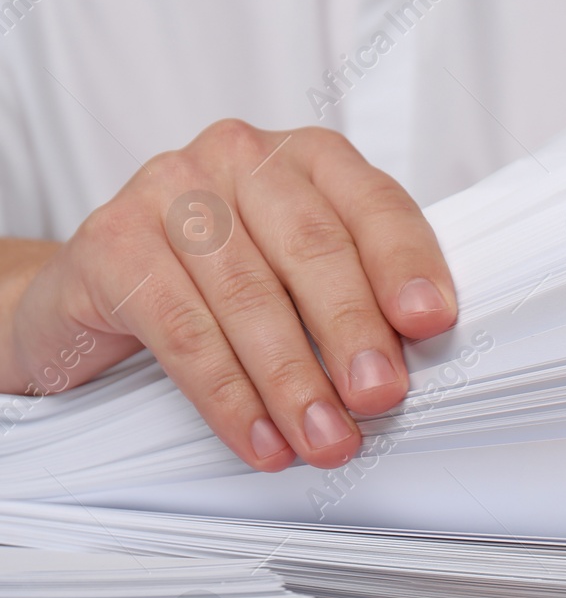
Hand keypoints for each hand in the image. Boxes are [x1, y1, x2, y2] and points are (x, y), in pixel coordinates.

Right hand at [0, 120, 456, 469]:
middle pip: (313, 248)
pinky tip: (259, 439)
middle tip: (379, 397)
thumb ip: (362, 294)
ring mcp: (169, 191)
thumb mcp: (304, 275)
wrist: (103, 285)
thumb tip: (415, 355)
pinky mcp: (110, 243)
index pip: (375, 204)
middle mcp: (240, 158)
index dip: (406, 265)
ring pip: (248, 296)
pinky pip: (181, 329)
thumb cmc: (227, 278)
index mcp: (309, 158)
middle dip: (353, 332)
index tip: (431, 322)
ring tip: (325, 439)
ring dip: (294, 382)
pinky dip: (227, 396)